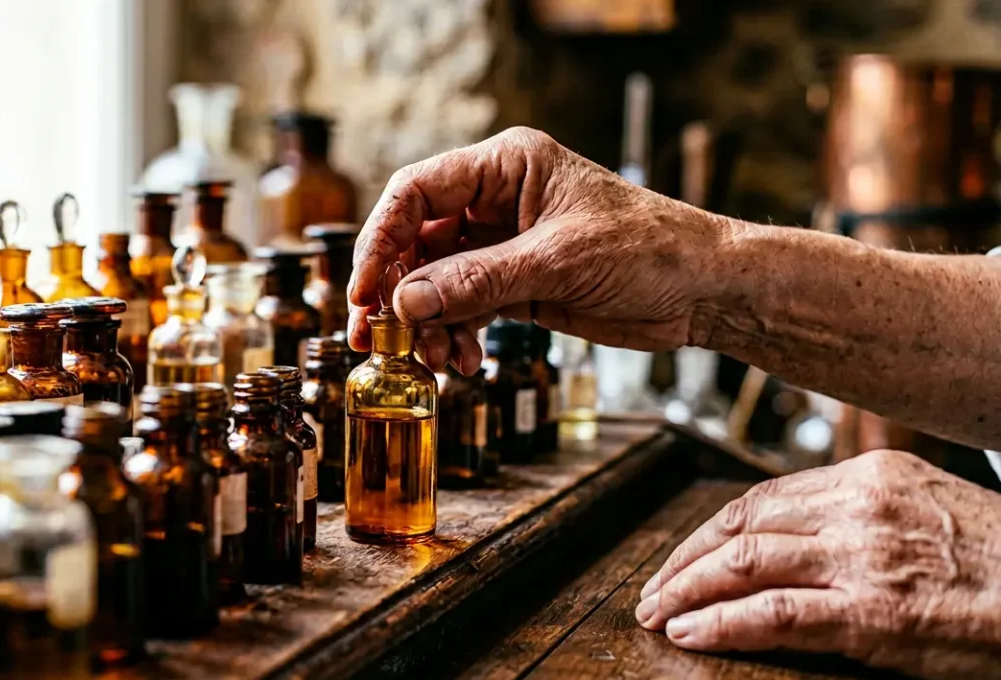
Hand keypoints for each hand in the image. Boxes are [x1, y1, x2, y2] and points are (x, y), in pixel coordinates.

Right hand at [347, 126, 736, 372]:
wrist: (704, 291)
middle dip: (397, 291)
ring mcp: (503, 245)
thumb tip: (405, 303)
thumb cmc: (651, 249)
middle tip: (379, 336)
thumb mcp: (559, 262)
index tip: (365, 290)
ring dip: (427, 324)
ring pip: (434, 282)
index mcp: (506, 166)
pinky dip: (454, 336)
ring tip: (437, 360)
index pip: (417, 193)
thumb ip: (477, 282)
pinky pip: (462, 309)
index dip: (381, 239)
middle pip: (416, 241)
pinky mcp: (515, 284)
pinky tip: (463, 362)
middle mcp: (496, 201)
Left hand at [636, 450, 1000, 678]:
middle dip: (685, 561)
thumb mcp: (927, 504)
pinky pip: (775, 615)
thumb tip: (798, 527)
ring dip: (688, 591)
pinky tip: (691, 633)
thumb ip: (860, 508)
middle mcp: (857, 509)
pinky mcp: (872, 615)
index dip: (710, 531)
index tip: (683, 556)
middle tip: (653, 591)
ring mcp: (861, 560)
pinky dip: (722, 623)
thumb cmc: (999, 559)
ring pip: (745, 564)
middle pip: (742, 526)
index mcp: (868, 477)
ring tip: (658, 614)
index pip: (761, 498)